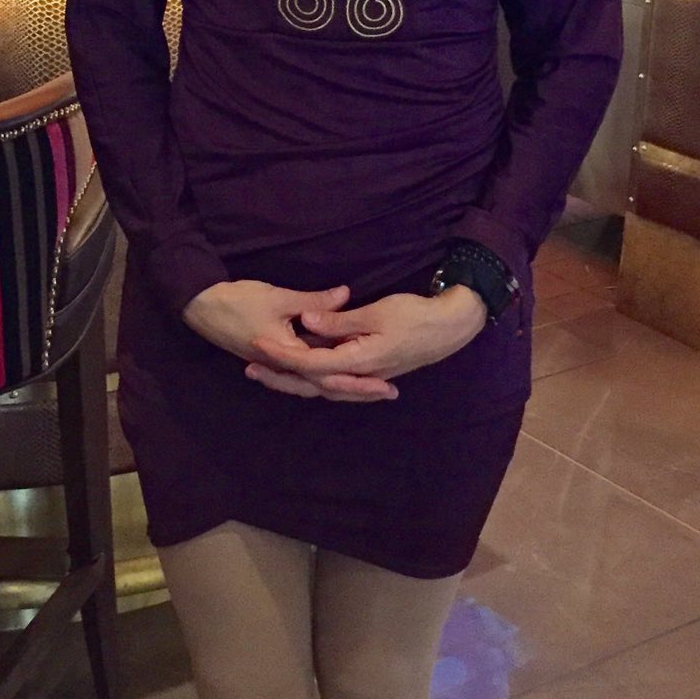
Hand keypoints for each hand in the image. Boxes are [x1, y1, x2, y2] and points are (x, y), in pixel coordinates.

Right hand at [182, 279, 397, 402]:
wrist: (201, 307)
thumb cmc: (239, 302)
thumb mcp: (280, 298)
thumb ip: (315, 301)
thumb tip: (346, 294)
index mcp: (289, 356)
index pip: (329, 373)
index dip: (358, 379)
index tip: (385, 381)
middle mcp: (285, 368)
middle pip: (327, 385)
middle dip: (357, 389)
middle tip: (389, 392)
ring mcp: (279, 367)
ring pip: (317, 382)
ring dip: (344, 385)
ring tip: (373, 387)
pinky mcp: (275, 359)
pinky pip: (307, 374)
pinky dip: (326, 375)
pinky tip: (342, 372)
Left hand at [245, 287, 487, 401]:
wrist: (450, 328)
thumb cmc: (416, 316)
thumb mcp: (377, 312)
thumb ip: (339, 321)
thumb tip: (306, 323)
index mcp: (358, 362)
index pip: (310, 362)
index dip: (281, 354)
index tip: (257, 343)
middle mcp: (358, 375)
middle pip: (310, 383)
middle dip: (279, 377)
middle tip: (249, 369)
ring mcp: (364, 376)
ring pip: (321, 385)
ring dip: (293, 380)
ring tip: (266, 372)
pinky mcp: (368, 371)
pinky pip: (333, 380)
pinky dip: (314, 379)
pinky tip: (300, 374)